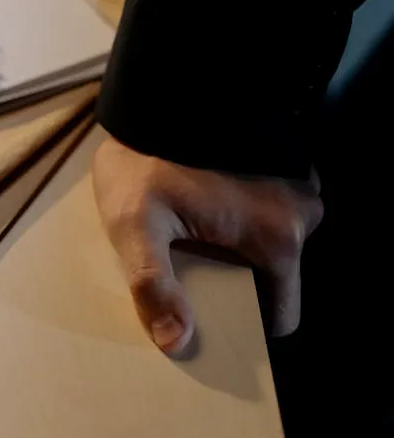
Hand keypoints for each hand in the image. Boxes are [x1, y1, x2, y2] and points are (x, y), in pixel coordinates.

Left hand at [92, 135, 323, 354]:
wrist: (157, 95)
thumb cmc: (146, 160)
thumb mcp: (135, 226)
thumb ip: (154, 285)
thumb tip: (176, 342)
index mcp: (279, 238)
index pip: (281, 316)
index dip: (245, 326)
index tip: (209, 319)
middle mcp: (302, 213)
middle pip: (274, 281)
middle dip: (235, 285)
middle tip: (190, 271)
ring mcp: (297, 186)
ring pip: (271, 247)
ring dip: (235, 251)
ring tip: (190, 238)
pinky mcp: (284, 166)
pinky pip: (269, 214)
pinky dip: (241, 221)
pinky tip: (204, 211)